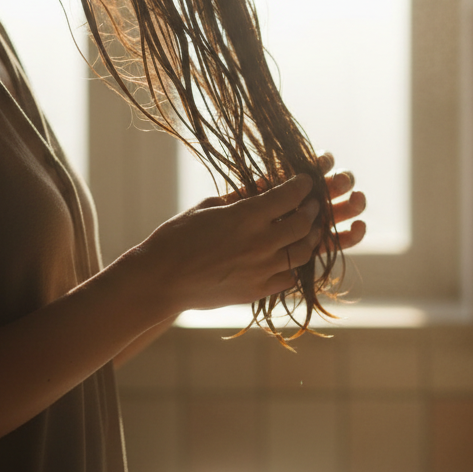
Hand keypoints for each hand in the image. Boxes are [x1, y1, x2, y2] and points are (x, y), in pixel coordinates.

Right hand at [120, 154, 366, 316]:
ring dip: (310, 237)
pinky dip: (295, 266)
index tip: (305, 180)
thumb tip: (266, 184)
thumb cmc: (177, 237)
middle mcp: (260, 242)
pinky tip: (292, 258)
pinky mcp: (257, 291)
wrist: (160, 279)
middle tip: (311, 203)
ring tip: (308, 229)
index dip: (302, 185)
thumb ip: (241, 197)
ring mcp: (262, 269)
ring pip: (304, 252)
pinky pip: (290, 278)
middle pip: (304, 222)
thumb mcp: (209, 207)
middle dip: (312, 209)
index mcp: (247, 216)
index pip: (290, 194)